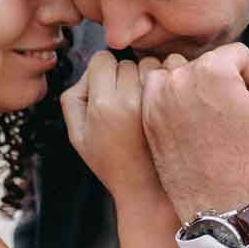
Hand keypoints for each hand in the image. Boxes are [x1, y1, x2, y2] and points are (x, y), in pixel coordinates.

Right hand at [60, 51, 164, 210]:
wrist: (147, 189)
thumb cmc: (112, 164)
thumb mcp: (77, 136)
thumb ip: (73, 98)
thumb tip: (90, 72)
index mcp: (103, 105)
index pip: (102, 59)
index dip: (102, 72)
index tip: (106, 89)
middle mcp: (130, 100)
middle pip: (126, 61)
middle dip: (124, 75)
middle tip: (124, 102)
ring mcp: (155, 102)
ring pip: (150, 64)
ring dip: (146, 77)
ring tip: (143, 103)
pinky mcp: (175, 106)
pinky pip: (170, 75)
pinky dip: (165, 83)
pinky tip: (160, 104)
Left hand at [142, 40, 248, 222]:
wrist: (218, 201)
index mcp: (213, 70)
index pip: (237, 54)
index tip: (248, 105)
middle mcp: (180, 77)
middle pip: (210, 63)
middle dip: (223, 82)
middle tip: (230, 117)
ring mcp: (158, 96)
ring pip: (185, 74)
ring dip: (197, 88)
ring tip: (208, 121)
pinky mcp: (147, 114)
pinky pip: (162, 91)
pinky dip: (175, 100)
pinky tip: (189, 124)